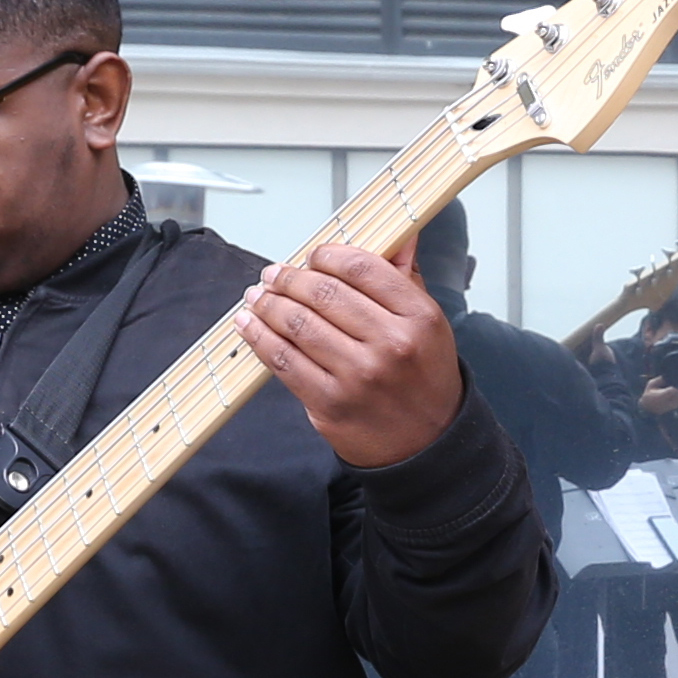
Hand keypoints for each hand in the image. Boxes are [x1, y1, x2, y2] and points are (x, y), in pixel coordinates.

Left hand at [242, 240, 464, 468]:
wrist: (427, 443)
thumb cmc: (423, 378)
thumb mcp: (427, 323)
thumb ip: (404, 277)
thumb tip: (397, 233)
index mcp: (418, 317)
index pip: (361, 267)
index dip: (327, 255)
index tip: (313, 256)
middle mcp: (391, 345)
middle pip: (324, 293)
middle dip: (290, 278)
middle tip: (275, 275)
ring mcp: (359, 376)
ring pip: (298, 324)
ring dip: (268, 304)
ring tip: (258, 296)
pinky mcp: (330, 403)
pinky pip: (283, 361)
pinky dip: (259, 337)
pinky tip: (249, 324)